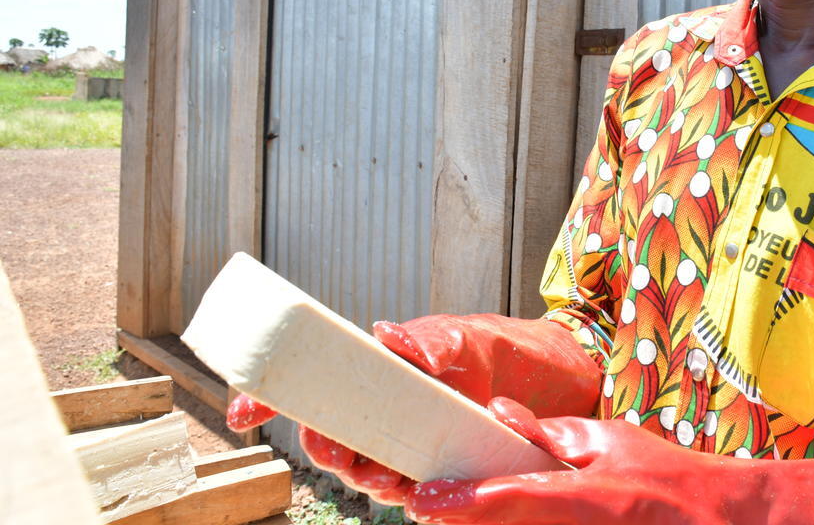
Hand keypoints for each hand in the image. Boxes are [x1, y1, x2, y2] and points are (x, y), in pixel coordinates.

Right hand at [225, 315, 601, 505]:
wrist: (553, 375)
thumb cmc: (496, 347)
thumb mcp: (461, 335)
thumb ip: (427, 339)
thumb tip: (386, 337)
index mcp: (375, 373)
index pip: (311, 389)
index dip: (266, 400)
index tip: (239, 413)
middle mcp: (383, 412)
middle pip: (331, 439)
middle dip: (325, 448)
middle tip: (337, 446)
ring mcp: (408, 444)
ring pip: (364, 471)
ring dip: (364, 477)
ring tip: (385, 474)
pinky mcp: (438, 470)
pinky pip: (409, 493)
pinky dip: (406, 498)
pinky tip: (416, 494)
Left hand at [405, 398, 813, 524]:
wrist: (723, 524)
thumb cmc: (670, 481)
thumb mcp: (611, 441)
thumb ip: (552, 435)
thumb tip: (501, 418)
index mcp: (589, 497)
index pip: (515, 498)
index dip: (463, 503)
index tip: (423, 500)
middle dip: (470, 520)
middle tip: (439, 507)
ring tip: (472, 510)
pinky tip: (518, 518)